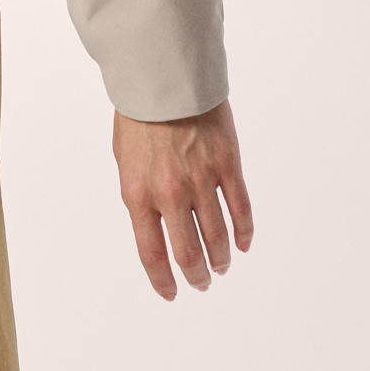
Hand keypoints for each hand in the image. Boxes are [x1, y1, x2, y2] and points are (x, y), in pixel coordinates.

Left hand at [113, 99, 253, 299]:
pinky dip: (243, 232)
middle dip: (196, 275)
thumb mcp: (125, 162)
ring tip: (221, 267)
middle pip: (188, 253)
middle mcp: (170, 193)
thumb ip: (140, 197)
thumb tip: (154, 228)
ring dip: (220, 259)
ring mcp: (201, 180)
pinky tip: (242, 244)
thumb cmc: (139, 117)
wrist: (163, 77)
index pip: (152, 253)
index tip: (171, 293)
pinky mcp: (227, 165)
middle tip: (201, 283)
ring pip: (218, 237)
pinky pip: (240, 209)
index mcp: (138, 193)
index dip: (163, 280)